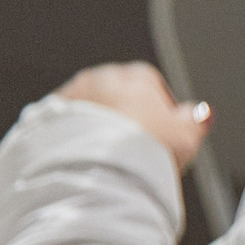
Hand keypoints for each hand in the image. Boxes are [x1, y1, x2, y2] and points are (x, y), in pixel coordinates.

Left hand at [55, 63, 209, 171]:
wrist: (94, 169)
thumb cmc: (140, 149)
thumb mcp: (187, 137)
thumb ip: (195, 120)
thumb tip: (200, 113)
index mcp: (135, 75)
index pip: (153, 84)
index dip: (161, 110)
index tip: (164, 133)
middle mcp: (100, 78)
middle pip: (118, 95)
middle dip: (127, 117)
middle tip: (138, 149)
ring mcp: (70, 96)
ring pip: (90, 110)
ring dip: (99, 128)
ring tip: (111, 159)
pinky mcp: (43, 117)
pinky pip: (64, 126)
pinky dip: (75, 139)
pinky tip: (87, 161)